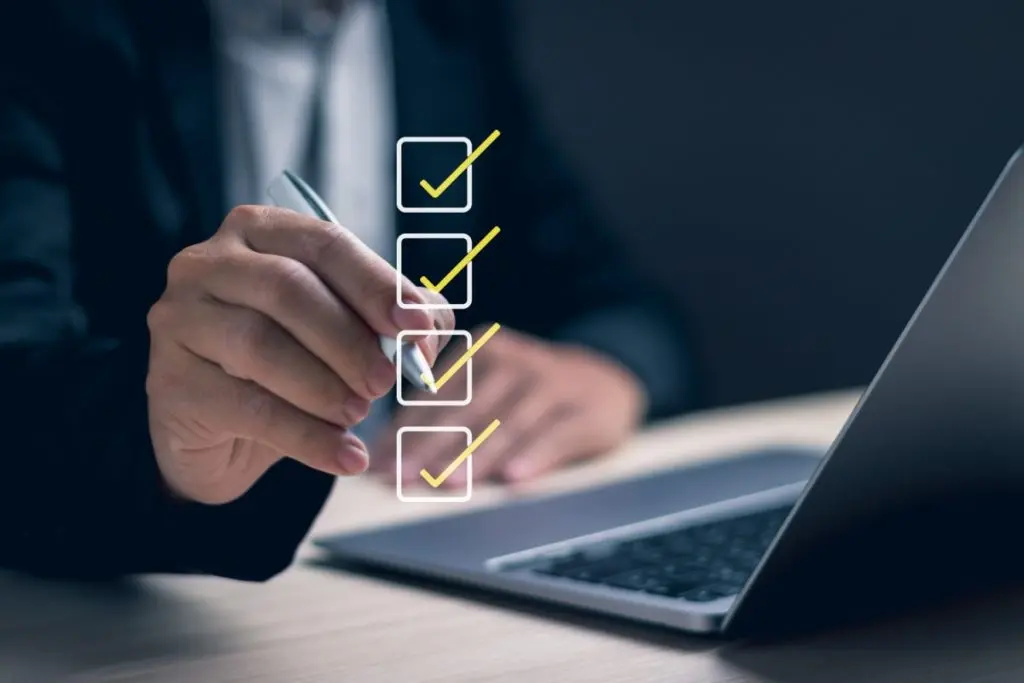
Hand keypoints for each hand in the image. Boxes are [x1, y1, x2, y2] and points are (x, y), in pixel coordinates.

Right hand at [145, 205, 453, 503]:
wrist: (222, 433)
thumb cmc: (291, 364)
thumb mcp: (346, 331)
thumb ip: (394, 320)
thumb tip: (428, 329)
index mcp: (259, 231)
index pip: (325, 243)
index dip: (377, 285)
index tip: (417, 326)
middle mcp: (208, 262)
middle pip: (288, 288)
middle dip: (350, 339)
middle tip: (386, 382)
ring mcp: (180, 318)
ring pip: (260, 344)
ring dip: (324, 386)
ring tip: (360, 413)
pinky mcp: (169, 380)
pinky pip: (247, 408)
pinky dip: (306, 436)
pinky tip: (343, 456)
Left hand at [371, 326, 646, 486]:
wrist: (609, 381)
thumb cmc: (529, 395)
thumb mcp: (489, 390)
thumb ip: (444, 414)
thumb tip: (385, 459)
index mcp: (480, 351)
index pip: (434, 395)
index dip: (404, 431)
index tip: (378, 466)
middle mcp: (514, 359)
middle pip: (466, 410)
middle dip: (429, 448)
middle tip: (401, 480)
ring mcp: (553, 381)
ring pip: (507, 423)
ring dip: (476, 456)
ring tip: (448, 484)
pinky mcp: (589, 408)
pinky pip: (557, 433)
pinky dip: (535, 455)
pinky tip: (514, 478)